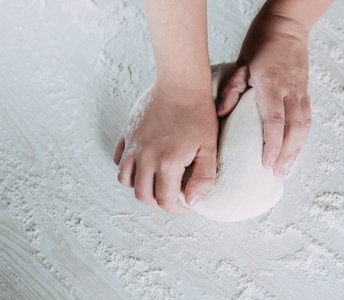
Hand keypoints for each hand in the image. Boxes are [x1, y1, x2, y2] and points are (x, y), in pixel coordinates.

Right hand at [114, 82, 217, 214]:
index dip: (176, 208)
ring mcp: (133, 145)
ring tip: (155, 182)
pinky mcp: (127, 134)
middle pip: (142, 195)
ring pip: (125, 180)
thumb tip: (191, 201)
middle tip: (170, 196)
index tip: (184, 204)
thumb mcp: (209, 148)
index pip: (165, 200)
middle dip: (157, 202)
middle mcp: (145, 157)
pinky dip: (127, 168)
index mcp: (167, 162)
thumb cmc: (199, 114)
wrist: (181, 84)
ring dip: (140, 187)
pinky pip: (118, 159)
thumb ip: (204, 178)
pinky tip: (142, 164)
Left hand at [218, 7, 311, 176]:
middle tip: (278, 173)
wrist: (288, 24)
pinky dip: (303, 136)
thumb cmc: (262, 41)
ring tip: (288, 167)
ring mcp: (301, 90)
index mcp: (272, 84)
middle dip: (287, 154)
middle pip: (294, 129)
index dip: (272, 145)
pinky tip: (296, 147)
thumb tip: (220, 114)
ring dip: (297, 149)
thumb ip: (232, 89)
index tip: (267, 164)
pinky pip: (308, 117)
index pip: (275, 122)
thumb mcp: (241, 62)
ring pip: (304, 125)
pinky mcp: (306, 90)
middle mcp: (290, 90)